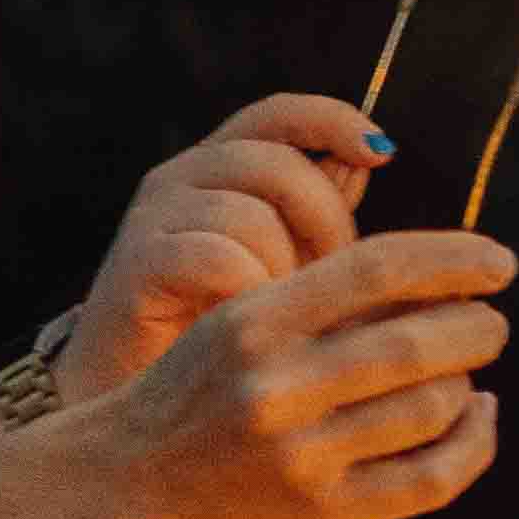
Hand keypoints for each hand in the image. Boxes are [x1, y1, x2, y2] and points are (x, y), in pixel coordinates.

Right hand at [62, 96, 391, 395]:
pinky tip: (248, 322)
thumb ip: (319, 212)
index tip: (382, 150)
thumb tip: (366, 158)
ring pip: (251, 215)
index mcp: (221, 166)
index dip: (333, 120)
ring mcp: (154, 217)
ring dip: (285, 270)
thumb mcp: (285, 264)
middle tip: (336, 279)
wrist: (144, 403)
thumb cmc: (222, 330)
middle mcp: (183, 177)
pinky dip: (249, 292)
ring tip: (281, 313)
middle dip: (326, 221)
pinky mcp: (136, 263)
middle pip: (277, 163)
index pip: (280, 115)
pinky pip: (218, 257)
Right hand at [104, 232, 514, 518]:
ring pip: (434, 406)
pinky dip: (476, 441)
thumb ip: (334, 295)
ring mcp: (301, 457)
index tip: (500, 262)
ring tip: (466, 370)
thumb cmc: (210, 381)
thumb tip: (455, 280)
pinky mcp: (325, 512)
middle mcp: (276, 389)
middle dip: (477, 327)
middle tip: (491, 323)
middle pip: (417, 344)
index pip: (378, 269)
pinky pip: (433, 477)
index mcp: (256, 322)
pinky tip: (478, 415)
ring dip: (470, 381)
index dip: (454, 258)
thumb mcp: (247, 316)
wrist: (139, 472)